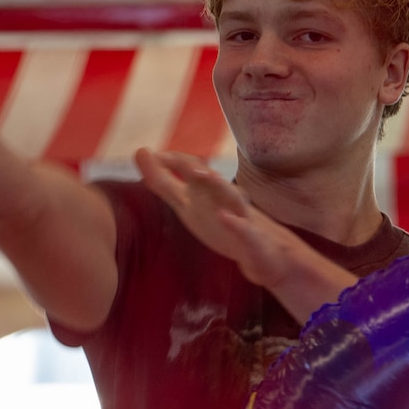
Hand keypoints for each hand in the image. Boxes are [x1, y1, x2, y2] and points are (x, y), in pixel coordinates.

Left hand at [135, 149, 357, 320]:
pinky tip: (225, 218)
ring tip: (200, 174)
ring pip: (230, 197)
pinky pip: (246, 230)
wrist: (267, 255)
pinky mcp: (253, 239)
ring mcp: (241, 216)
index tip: (146, 153)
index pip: (189, 170)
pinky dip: (236, 223)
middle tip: (165, 155)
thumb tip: (141, 154)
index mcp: (207, 193)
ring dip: (217, 185)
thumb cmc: (224, 224)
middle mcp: (223, 199)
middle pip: (207, 178)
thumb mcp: (188, 205)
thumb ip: (165, 183)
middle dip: (188, 166)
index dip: (168, 162)